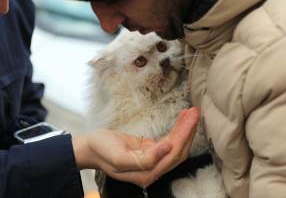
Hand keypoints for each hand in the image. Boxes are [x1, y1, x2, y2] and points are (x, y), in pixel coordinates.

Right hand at [72, 107, 199, 186]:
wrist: (90, 147)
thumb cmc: (101, 150)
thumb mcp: (119, 157)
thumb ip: (144, 159)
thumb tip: (167, 148)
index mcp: (146, 174)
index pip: (173, 154)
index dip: (183, 136)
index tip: (190, 118)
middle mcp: (153, 170)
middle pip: (178, 151)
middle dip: (188, 131)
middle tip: (195, 112)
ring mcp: (153, 161)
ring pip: (176, 145)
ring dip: (185, 129)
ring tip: (192, 112)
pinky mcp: (151, 151)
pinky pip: (169, 141)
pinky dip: (177, 129)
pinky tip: (182, 119)